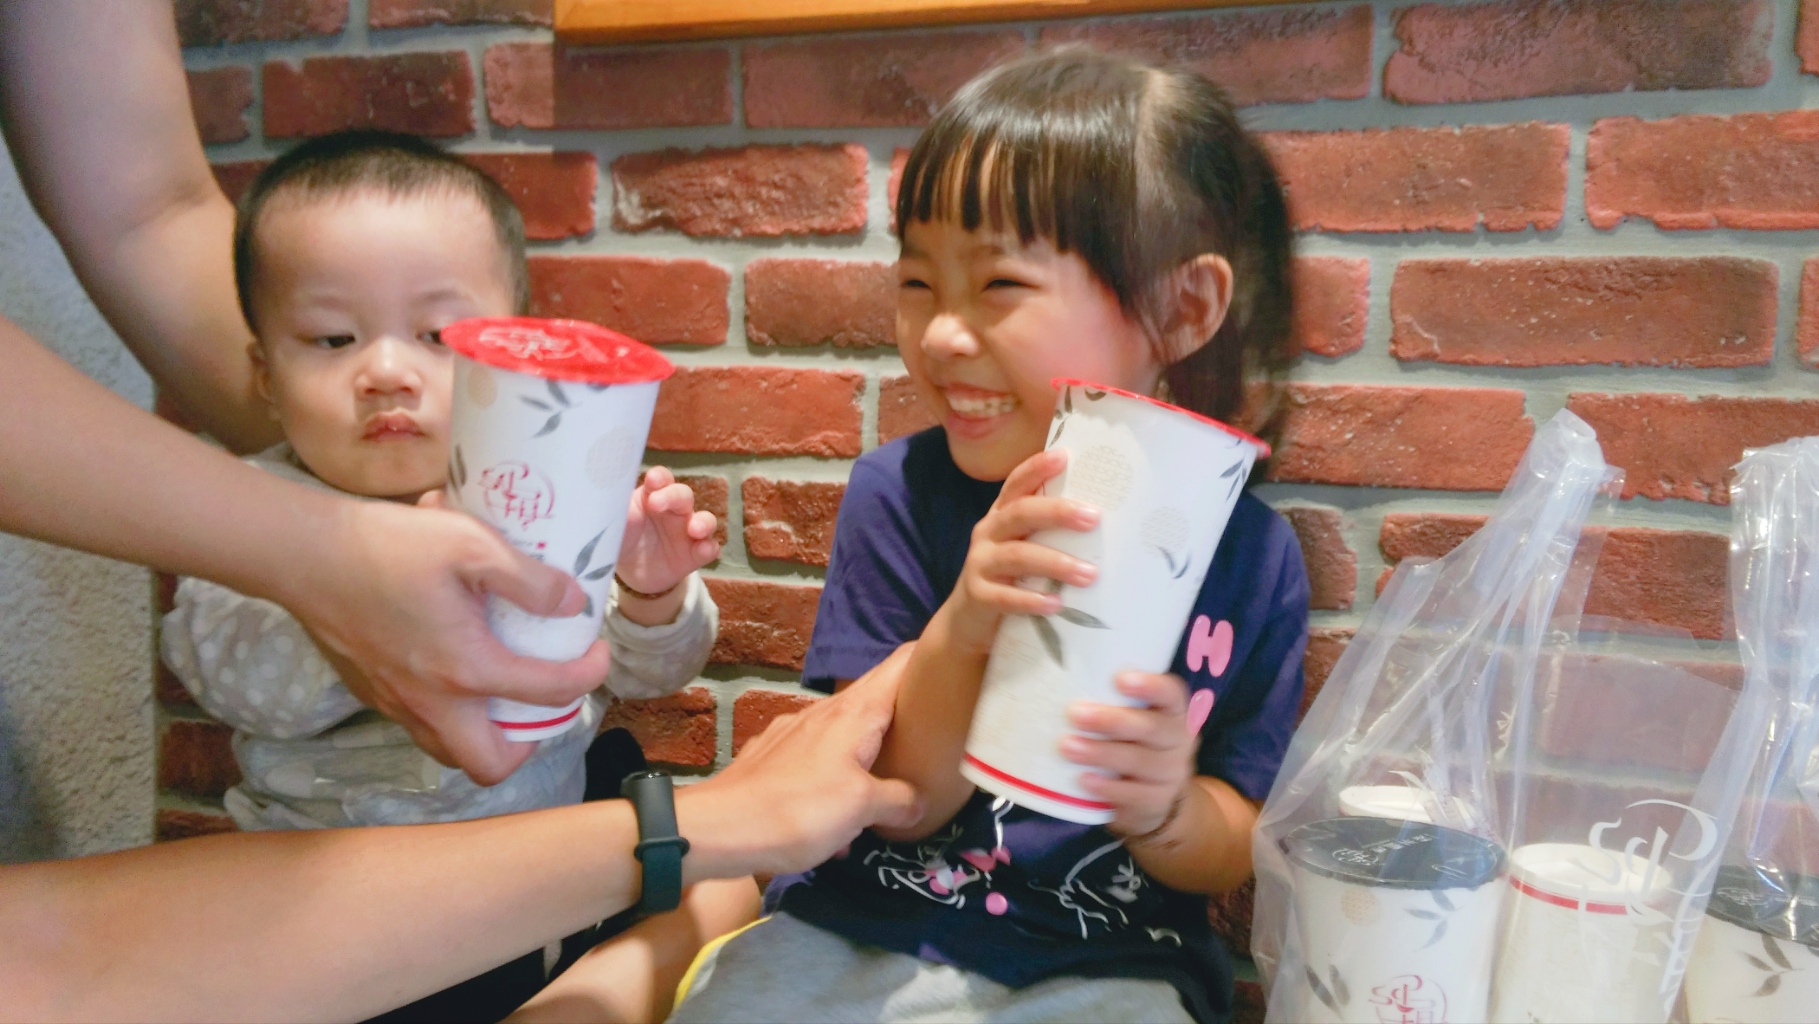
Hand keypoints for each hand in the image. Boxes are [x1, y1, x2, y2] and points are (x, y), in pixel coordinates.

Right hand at [288, 497, 611, 785]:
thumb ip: (528, 579)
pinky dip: (449, 714)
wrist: (304, 553)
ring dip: (485, 734)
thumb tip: (570, 603)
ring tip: (503, 690)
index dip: (588, 675)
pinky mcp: (370, 693)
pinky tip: (454, 667)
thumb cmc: (387, 544)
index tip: (596, 652)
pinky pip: (420, 725)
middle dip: (528, 744)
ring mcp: (395, 704)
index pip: (548, 695)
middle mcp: (430, 703)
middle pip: (491, 764)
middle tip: (542, 700)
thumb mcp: (471, 543)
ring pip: (450, 751)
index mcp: (464, 670)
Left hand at [616, 466, 718, 594]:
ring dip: (703, 522)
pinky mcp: (695, 554)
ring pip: (705, 519)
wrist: (630, 573)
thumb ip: (614, 512)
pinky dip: (708, 548)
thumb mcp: (614, 526)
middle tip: (656, 503)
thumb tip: (606, 501)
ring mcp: (687, 531)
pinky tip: (703, 550)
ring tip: (694, 529)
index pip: (661, 480)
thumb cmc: (622, 538)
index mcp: (651, 496)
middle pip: (683, 495)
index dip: (659, 478)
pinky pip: (709, 547)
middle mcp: (673, 510)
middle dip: (673, 496)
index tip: (652, 480)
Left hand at [680, 644, 922, 878]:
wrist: (716, 828)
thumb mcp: (861, 808)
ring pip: (846, 734)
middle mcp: (825, 712)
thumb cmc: (798, 810)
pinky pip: (818, 760)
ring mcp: (794, 731)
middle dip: (905, 716)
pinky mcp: (773, 757)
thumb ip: (898, 799)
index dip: (931, 655)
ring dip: (870, 755)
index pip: (900, 663)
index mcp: (855, 713)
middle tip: (936, 739)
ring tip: (887, 790)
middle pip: (876, 699)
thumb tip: (918, 800)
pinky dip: (836, 778)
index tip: (960, 662)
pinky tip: (834, 816)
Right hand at [944, 449, 1098, 654]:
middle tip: (1093, 518)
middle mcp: (987, 534)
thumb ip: (1050, 533)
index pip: (1016, 484)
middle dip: (1057, 513)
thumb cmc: (1009, 578)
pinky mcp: (978, 597)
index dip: (1036, 468)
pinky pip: (1005, 597)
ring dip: (1055, 563)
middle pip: (1019, 514)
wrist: (968, 622)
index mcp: (1001, 516)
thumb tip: (1106, 521)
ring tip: (1088, 574)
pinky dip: (1032, 601)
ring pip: (1017, 556)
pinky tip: (1056, 604)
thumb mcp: (1024, 548)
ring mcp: (980, 565)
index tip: (1064, 456)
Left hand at [1062, 671, 1202, 838]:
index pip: (1170, 693)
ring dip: (1100, 753)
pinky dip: (1106, 787)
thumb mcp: (1133, 717)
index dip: (1150, 685)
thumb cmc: (1133, 742)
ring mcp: (1170, 773)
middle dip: (1111, 720)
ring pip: (1138, 761)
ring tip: (1067, 747)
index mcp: (1172, 711)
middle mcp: (1177, 740)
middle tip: (1075, 713)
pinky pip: (1132, 794)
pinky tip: (1083, 779)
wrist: (1155, 796)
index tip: (1119, 678)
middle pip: (1151, 728)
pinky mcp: (1156, 801)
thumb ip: (1111, 700)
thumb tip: (1059, 680)